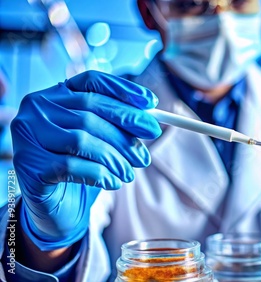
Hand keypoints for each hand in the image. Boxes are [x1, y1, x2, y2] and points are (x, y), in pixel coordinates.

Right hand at [11, 71, 161, 250]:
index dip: (123, 90)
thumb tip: (150, 120)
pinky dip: (99, 174)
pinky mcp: (29, 164)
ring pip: (82, 139)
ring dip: (114, 158)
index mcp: (55, 95)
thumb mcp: (102, 140)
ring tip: (129, 173)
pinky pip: (71, 165)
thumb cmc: (82, 168)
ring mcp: (28, 135)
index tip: (152, 103)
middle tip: (147, 149)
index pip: (92, 81)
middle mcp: (36, 108)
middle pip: (90, 110)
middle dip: (126, 129)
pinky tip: (113, 182)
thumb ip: (119, 124)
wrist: (57, 208)